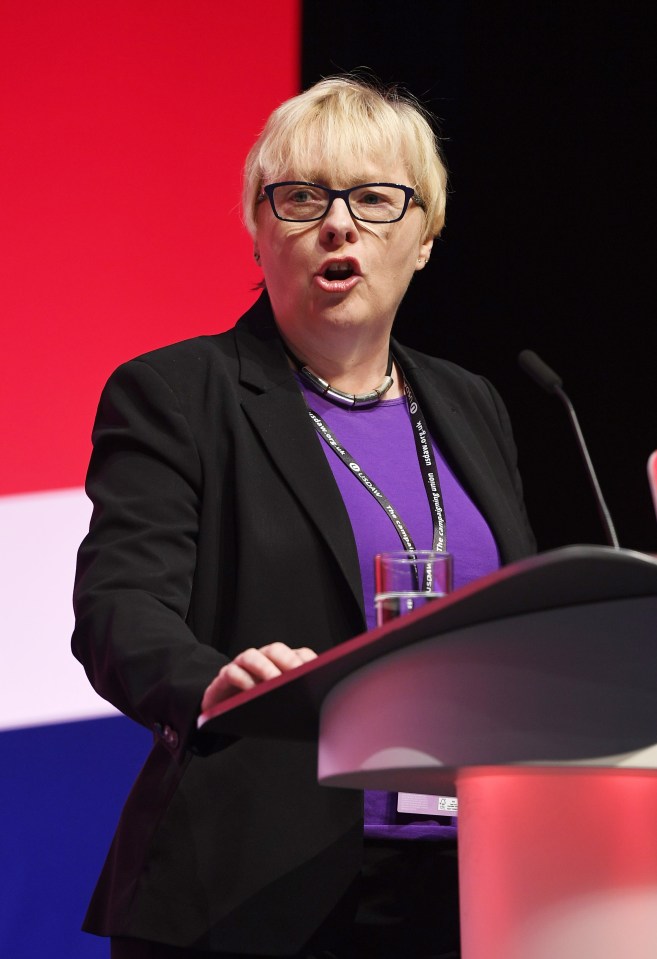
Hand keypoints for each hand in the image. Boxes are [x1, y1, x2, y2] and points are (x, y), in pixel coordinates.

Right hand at [201, 642, 317, 711]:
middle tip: (298, 676)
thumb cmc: (259, 705)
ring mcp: (243, 665)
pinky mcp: (225, 676)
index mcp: (284, 662)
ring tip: (274, 683)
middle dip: (288, 661)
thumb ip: (298, 697)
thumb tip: (319, 704)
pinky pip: (232, 673)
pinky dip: (242, 680)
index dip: (309, 662)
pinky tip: (250, 693)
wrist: (225, 708)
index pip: (300, 654)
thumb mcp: (283, 700)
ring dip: (264, 669)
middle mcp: (263, 658)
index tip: (318, 673)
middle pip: (276, 651)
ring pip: (252, 657)